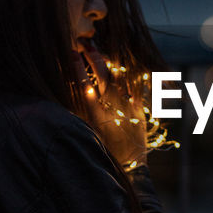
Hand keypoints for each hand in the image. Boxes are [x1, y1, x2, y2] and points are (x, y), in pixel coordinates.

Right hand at [75, 45, 146, 169]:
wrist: (130, 165)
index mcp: (94, 114)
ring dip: (111, 64)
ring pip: (120, 78)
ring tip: (103, 54)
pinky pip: (137, 88)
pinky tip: (125, 67)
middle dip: (94, 58)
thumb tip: (77, 90)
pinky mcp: (140, 110)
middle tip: (87, 47)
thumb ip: (81, 112)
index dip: (77, 67)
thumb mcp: (88, 132)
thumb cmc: (104, 151)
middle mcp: (111, 108)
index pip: (83, 84)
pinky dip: (131, 77)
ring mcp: (127, 107)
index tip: (72, 53)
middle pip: (102, 75)